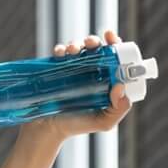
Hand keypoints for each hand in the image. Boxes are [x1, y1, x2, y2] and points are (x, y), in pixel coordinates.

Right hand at [18, 29, 131, 144]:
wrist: (47, 128)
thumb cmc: (77, 126)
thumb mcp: (103, 122)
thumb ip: (118, 109)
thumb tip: (120, 87)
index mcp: (105, 80)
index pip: (114, 58)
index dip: (115, 45)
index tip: (111, 39)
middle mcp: (90, 71)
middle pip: (95, 48)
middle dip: (94, 41)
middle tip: (91, 43)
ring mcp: (73, 68)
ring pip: (78, 47)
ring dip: (76, 43)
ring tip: (72, 51)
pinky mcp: (56, 68)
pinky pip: (60, 52)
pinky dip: (61, 49)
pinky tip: (61, 54)